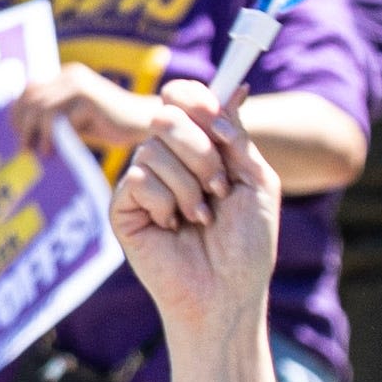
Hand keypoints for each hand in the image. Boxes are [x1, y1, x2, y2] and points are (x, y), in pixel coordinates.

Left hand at [11, 62, 157, 156]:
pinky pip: (62, 121)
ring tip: (43, 152)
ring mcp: (80, 87)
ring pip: (43, 110)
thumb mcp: (74, 118)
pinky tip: (57, 151)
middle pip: (32, 99)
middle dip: (23, 125)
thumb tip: (21, 131)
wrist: (145, 125)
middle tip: (25, 147)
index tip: (17, 135)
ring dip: (38, 134)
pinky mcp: (89, 100)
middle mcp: (71, 76)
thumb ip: (53, 117)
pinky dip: (56, 138)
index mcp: (66, 76)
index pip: (30, 90)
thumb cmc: (108, 126)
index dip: (18, 112)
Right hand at [111, 81, 279, 338]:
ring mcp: (143, 181)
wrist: (228, 291)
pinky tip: (173, 226)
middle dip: (201, 152)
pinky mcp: (123, 205)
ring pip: (153, 149)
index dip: (195, 99)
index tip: (216, 119)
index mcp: (199, 148)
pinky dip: (165, 202)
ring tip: (200, 218)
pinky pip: (138, 178)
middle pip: (166, 116)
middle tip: (219, 188)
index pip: (183, 99)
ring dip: (189, 186)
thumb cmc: (247, 245)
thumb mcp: (257, 182)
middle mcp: (168, 159)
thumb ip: (238, 137)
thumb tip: (233, 90)